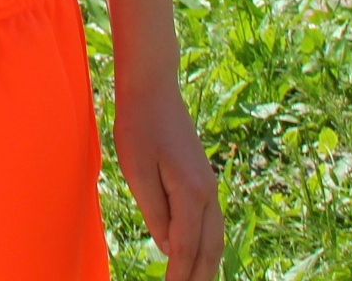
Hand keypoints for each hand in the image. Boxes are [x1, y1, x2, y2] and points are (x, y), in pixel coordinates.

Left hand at [113, 79, 223, 280]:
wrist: (153, 89)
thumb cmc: (138, 126)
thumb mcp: (136, 170)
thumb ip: (155, 212)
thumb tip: (170, 250)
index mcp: (191, 192)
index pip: (187, 247)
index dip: (180, 275)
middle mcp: (207, 192)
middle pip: (209, 248)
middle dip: (200, 276)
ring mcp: (209, 186)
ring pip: (215, 237)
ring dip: (207, 264)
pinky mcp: (203, 180)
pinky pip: (211, 223)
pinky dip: (207, 245)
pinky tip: (198, 253)